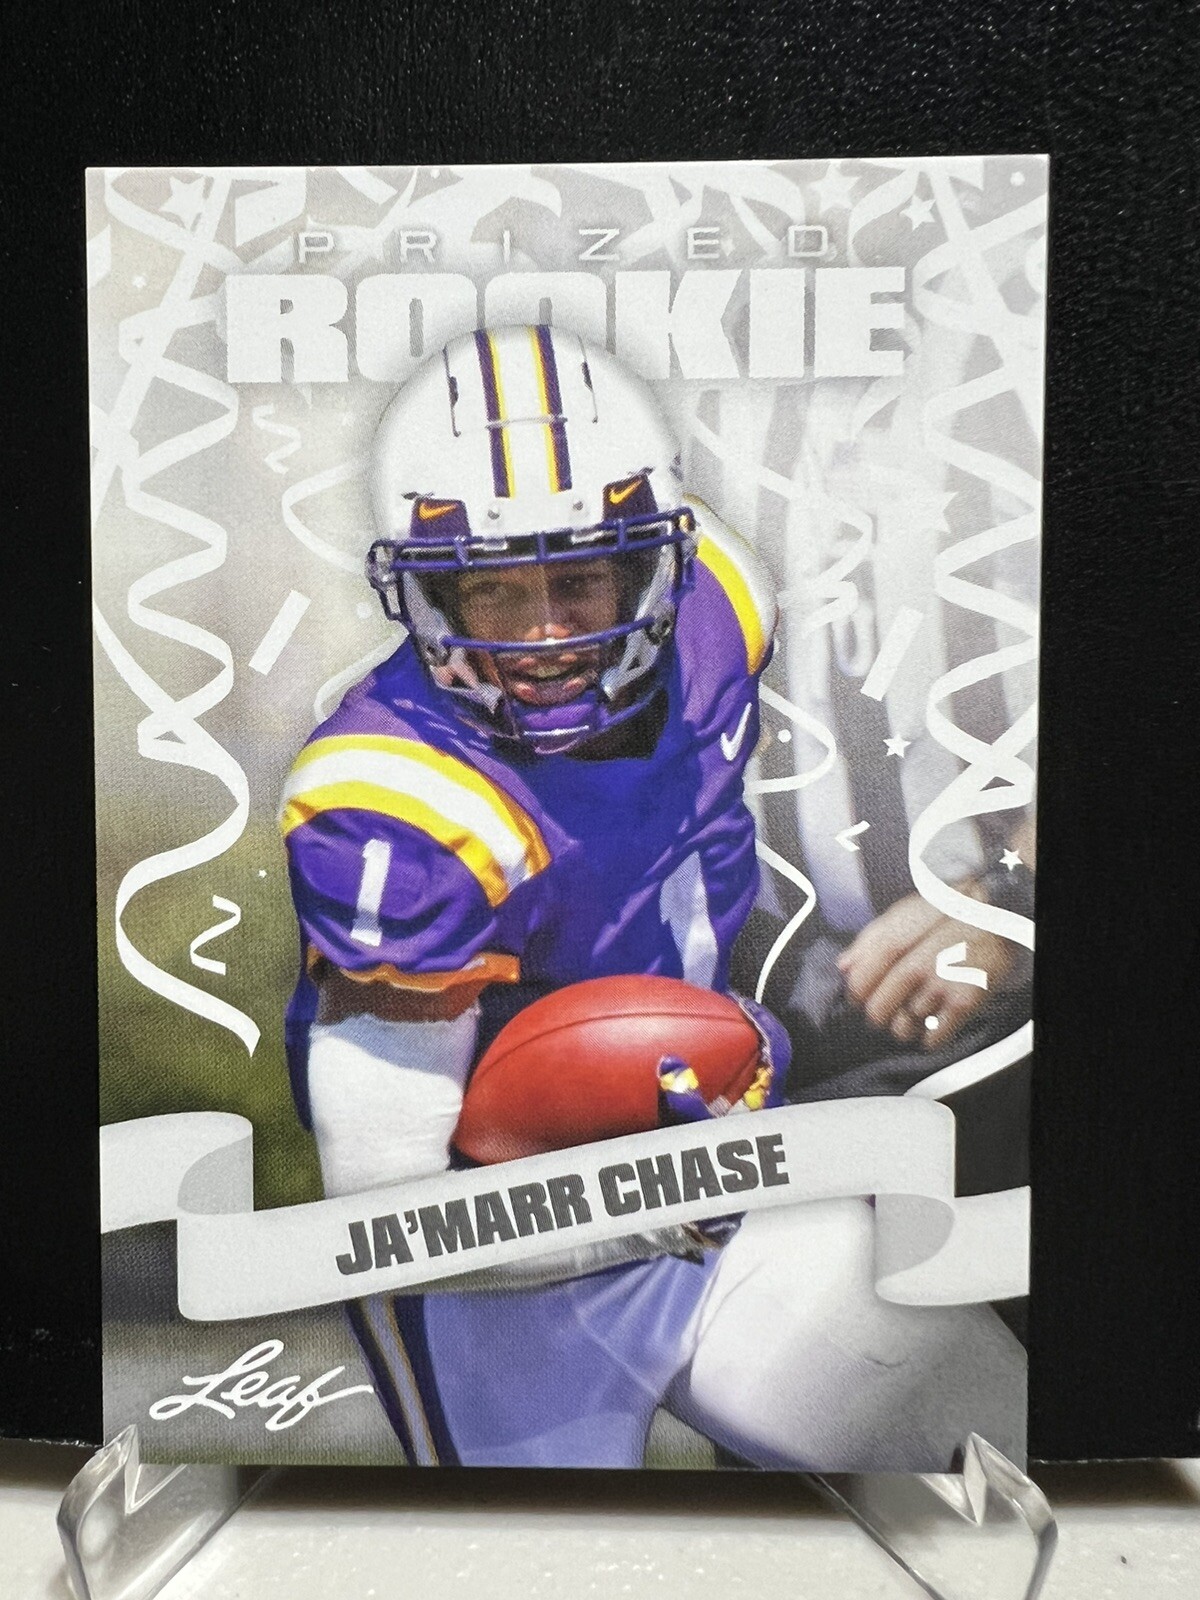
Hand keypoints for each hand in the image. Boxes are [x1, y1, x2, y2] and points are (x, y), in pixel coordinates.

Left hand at [836, 890, 1013, 1047]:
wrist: (997, 916)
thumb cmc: (945, 916)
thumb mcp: (904, 914)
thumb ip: (870, 940)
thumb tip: (842, 966)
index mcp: (899, 940)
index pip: (860, 979)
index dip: (854, 994)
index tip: (858, 998)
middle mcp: (918, 964)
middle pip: (878, 1010)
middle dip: (877, 1015)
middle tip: (886, 1009)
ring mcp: (941, 985)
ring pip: (903, 1028)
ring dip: (903, 1026)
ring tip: (914, 1012)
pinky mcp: (965, 1003)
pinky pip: (933, 1039)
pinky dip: (929, 1038)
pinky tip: (934, 1021)